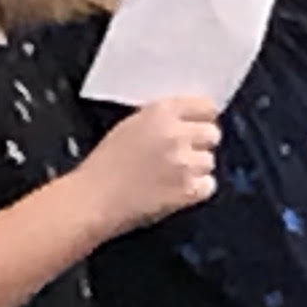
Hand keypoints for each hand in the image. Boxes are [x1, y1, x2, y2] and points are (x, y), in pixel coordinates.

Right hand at [71, 95, 220, 236]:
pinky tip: (177, 189)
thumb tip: (187, 120)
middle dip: (201, 143)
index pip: (206, 106)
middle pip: (212, 133)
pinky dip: (197, 189)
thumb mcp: (130, 126)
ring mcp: (185, 164)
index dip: (203, 117)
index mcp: (161, 113)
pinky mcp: (187, 191)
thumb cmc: (104, 165)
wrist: (93, 200)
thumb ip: (161, 119)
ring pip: (210, 161)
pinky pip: (208, 185)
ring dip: (197, 168)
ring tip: (174, 175)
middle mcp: (177, 134)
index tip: (199, 125)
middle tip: (184, 153)